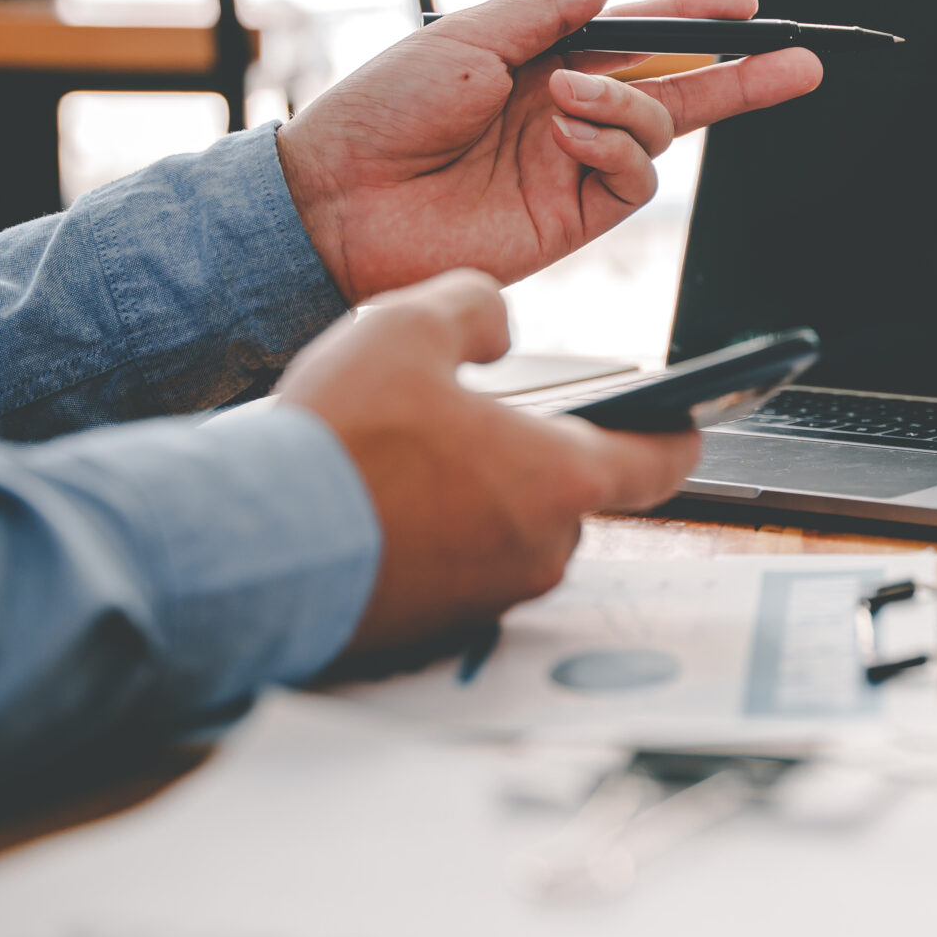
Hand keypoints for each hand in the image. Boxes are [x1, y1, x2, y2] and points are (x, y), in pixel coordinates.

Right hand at [273, 270, 700, 653]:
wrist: (248, 548)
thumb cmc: (337, 441)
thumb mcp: (407, 326)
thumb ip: (475, 308)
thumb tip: (497, 325)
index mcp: (559, 478)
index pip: (660, 463)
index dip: (678, 435)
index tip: (688, 423)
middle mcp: (540, 549)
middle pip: (570, 494)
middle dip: (535, 457)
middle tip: (473, 420)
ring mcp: (489, 598)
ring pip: (509, 532)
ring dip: (479, 497)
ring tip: (408, 460)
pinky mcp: (435, 629)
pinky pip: (457, 572)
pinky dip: (434, 539)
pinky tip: (378, 506)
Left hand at [275, 0, 823, 301]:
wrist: (339, 203)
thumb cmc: (383, 111)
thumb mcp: (470, 34)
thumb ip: (553, 4)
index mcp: (543, 57)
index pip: (639, 35)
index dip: (694, 18)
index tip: (745, 1)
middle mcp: (568, 110)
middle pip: (678, 89)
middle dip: (741, 75)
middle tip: (800, 61)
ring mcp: (575, 164)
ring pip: (660, 130)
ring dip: (631, 103)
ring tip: (571, 101)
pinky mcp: (575, 216)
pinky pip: (636, 179)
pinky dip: (618, 148)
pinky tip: (573, 138)